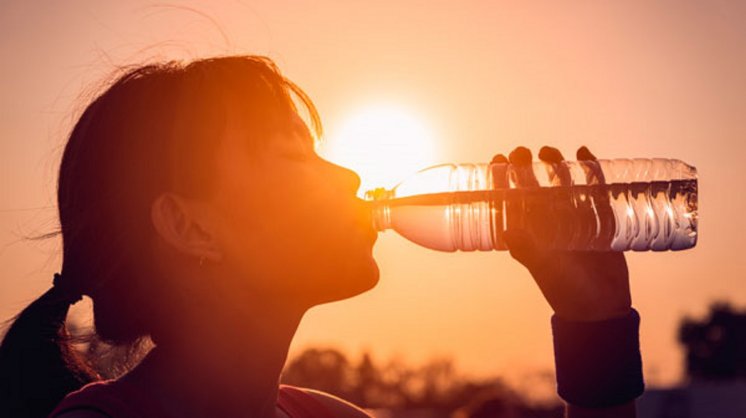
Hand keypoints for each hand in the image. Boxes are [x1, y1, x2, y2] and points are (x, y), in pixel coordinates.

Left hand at [492, 146, 630, 321]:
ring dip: (554, 164)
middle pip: (534, 185)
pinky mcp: (599, 217)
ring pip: (561, 182)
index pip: (510, 199)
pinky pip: (594, 188)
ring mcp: (573, 217)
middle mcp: (548, 221)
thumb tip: (508, 231)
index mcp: (529, 232)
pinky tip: (584, 153)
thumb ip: (529, 250)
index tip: (497, 160)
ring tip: (548, 152)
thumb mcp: (545, 269)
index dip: (501, 178)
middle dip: (525, 166)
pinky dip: (590, 169)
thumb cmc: (566, 290)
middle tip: (521, 152)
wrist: (602, 306)